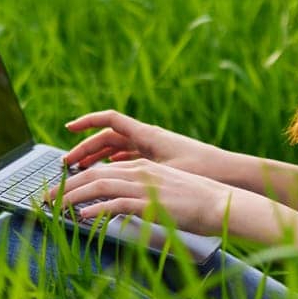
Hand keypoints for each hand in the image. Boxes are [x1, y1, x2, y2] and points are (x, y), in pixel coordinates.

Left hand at [47, 158, 237, 235]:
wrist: (219, 203)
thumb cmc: (194, 202)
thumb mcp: (162, 193)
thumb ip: (139, 196)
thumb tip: (118, 209)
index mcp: (141, 166)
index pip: (101, 169)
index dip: (75, 179)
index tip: (58, 191)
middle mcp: (138, 171)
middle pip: (93, 174)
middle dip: (65, 187)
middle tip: (45, 200)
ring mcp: (143, 186)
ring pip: (98, 185)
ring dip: (73, 197)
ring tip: (55, 208)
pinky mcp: (150, 202)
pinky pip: (115, 203)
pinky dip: (96, 209)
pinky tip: (82, 217)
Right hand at [58, 109, 225, 177]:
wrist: (230, 172)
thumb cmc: (202, 169)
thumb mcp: (167, 171)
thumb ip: (138, 173)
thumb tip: (111, 178)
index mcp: (147, 135)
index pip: (110, 120)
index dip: (87, 122)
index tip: (68, 129)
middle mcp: (149, 138)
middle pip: (109, 138)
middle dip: (86, 149)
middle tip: (68, 163)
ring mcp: (154, 149)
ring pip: (118, 149)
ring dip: (98, 157)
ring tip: (82, 170)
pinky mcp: (161, 160)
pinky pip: (130, 158)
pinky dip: (115, 164)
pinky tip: (108, 174)